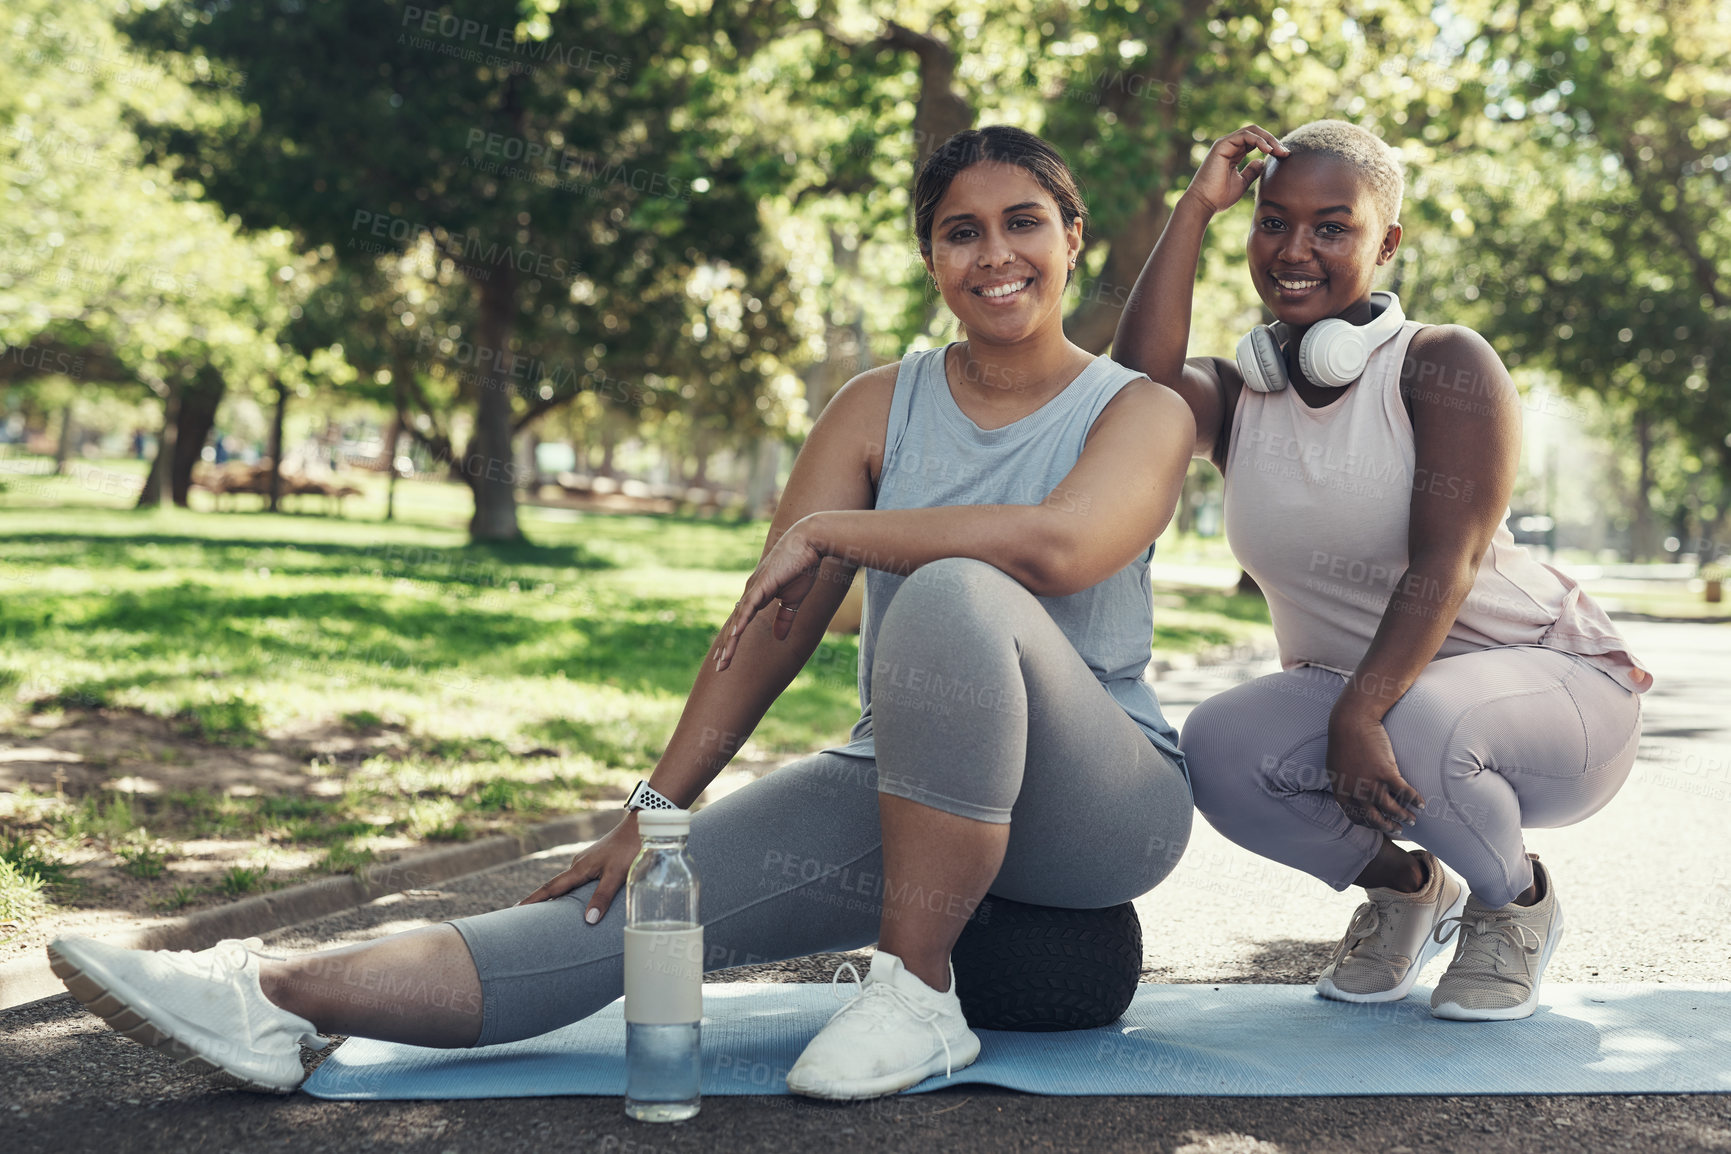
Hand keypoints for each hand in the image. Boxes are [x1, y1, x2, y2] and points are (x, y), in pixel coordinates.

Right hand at [516, 813, 640, 921]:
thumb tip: (588, 920)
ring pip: (567, 881)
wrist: (640, 824)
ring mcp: (587, 861)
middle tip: (521, 915)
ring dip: (555, 895)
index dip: (534, 900)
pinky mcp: (596, 860)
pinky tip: (573, 896)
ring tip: (545, 911)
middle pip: (555, 885)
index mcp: (579, 868)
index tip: (515, 909)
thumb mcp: (617, 875)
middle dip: (539, 900)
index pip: (551, 888)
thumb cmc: (629, 848)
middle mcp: (578, 864)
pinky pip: (577, 878)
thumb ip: (602, 897)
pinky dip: (569, 889)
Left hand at [710, 516, 825, 671]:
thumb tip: (778, 638)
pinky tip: (734, 636)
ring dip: (730, 641)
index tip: (726, 659)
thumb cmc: (803, 567)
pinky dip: (740, 622)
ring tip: (723, 660)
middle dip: (726, 647)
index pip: (741, 622)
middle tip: (719, 667)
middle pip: (735, 624)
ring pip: (738, 620)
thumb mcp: (793, 600)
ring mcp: (754, 588)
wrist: (809, 542)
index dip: (733, 641)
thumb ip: (785, 618)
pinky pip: (748, 607)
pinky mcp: (762, 584)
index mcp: (758, 596)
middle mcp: (751, 592)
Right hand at [1180, 125, 1288, 216]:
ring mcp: (1225, 144)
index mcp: (1233, 154)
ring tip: (1279, 151)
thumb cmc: (1220, 197)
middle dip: (1273, 141)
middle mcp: (1229, 146)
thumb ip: (1251, 171)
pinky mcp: (1222, 145)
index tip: (1284, 156)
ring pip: (1252, 131)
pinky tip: (1268, 150)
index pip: (1255, 142)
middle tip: (1285, 152)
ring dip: (1268, 139)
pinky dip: (1259, 140)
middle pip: (1256, 133)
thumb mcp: (1242, 183)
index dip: (1271, 146)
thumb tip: (1262, 162)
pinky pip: (1245, 135)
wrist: (1204, 204)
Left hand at [1326, 714, 1422, 835]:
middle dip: (1389, 826)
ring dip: (1404, 817)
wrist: (1351, 722)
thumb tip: (1351, 796)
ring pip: (1392, 809)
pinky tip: (1421, 804)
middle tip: (1398, 829)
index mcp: (1341, 793)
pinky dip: (1415, 800)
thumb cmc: (1342, 742)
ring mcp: (1371, 785)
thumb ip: (1343, 785)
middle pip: (1375, 819)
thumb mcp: (1335, 769)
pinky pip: (1405, 793)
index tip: (1380, 825)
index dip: (1370, 825)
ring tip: (1412, 819)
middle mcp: (1356, 793)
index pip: (1356, 818)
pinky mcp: (1386, 774)